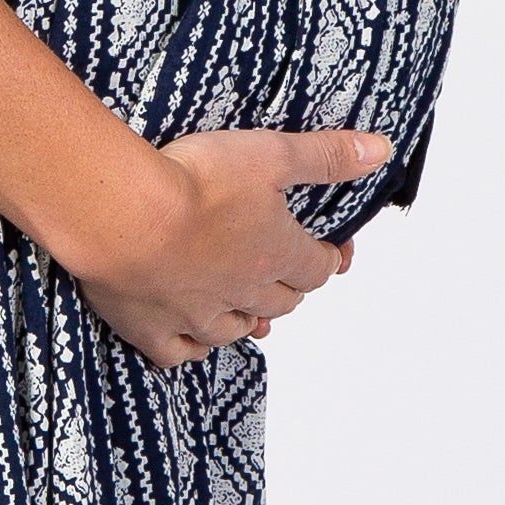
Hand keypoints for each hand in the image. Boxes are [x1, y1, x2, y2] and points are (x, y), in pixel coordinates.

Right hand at [66, 126, 392, 369]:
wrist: (123, 215)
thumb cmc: (195, 183)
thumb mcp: (271, 153)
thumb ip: (325, 156)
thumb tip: (381, 151)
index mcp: (277, 253)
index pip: (318, 268)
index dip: (330, 259)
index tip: (334, 252)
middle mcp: (243, 292)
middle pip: (280, 303)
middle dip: (290, 291)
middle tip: (290, 279)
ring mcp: (196, 316)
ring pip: (233, 330)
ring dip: (247, 321)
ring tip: (251, 314)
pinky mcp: (150, 328)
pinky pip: (177, 353)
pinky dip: (190, 349)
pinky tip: (193, 342)